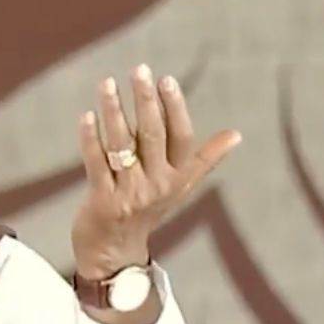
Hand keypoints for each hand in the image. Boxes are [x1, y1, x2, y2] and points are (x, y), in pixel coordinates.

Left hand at [71, 64, 241, 279]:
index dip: (174, 108)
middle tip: (139, 70)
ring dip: (114, 111)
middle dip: (146, 101)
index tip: (165, 79)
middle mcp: (157, 185)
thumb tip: (236, 134)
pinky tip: (86, 116)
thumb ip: (203, 160)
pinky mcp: (102, 202)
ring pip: (121, 145)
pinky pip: (96, 164)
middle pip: (152, 135)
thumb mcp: (179, 188)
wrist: (114, 254)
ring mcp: (129, 194)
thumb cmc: (147, 212)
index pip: (181, 137)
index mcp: (177, 179)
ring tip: (107, 83)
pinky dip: (90, 139)